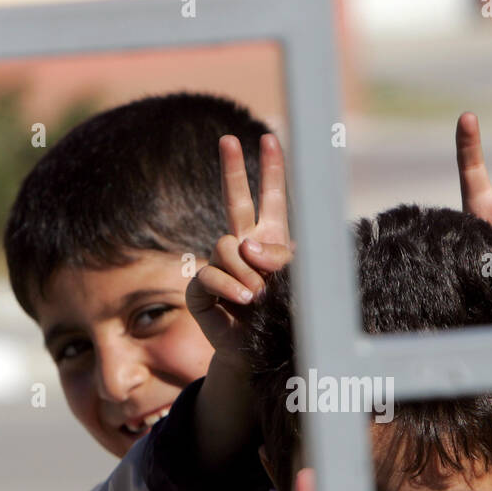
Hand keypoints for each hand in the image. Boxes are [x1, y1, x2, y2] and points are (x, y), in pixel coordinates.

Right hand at [186, 133, 293, 356]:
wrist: (257, 352)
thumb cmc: (278, 314)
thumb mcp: (290, 282)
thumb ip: (277, 257)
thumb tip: (245, 245)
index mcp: (270, 239)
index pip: (272, 199)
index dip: (271, 170)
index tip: (269, 138)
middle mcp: (242, 245)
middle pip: (235, 200)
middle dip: (232, 169)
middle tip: (227, 138)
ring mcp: (219, 263)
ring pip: (226, 246)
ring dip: (245, 269)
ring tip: (258, 294)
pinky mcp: (201, 287)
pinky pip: (210, 274)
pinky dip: (229, 285)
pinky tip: (243, 298)